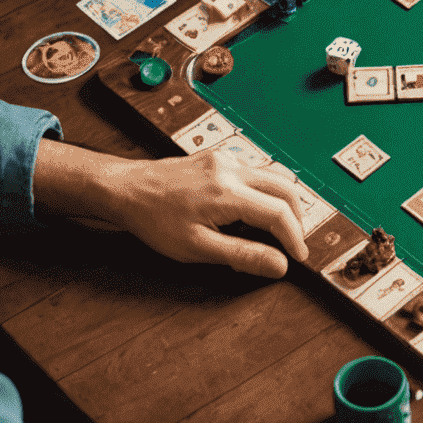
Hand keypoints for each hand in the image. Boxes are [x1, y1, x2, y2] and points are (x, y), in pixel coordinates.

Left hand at [98, 151, 308, 277]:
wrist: (126, 190)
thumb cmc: (154, 218)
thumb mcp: (197, 247)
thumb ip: (242, 255)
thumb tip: (277, 265)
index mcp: (228, 193)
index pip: (280, 214)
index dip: (295, 238)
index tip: (297, 256)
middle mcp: (231, 170)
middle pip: (286, 189)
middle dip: (297, 218)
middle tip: (292, 242)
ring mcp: (226, 159)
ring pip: (274, 175)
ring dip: (283, 202)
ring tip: (276, 226)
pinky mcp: (219, 157)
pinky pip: (256, 170)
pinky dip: (265, 190)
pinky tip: (252, 208)